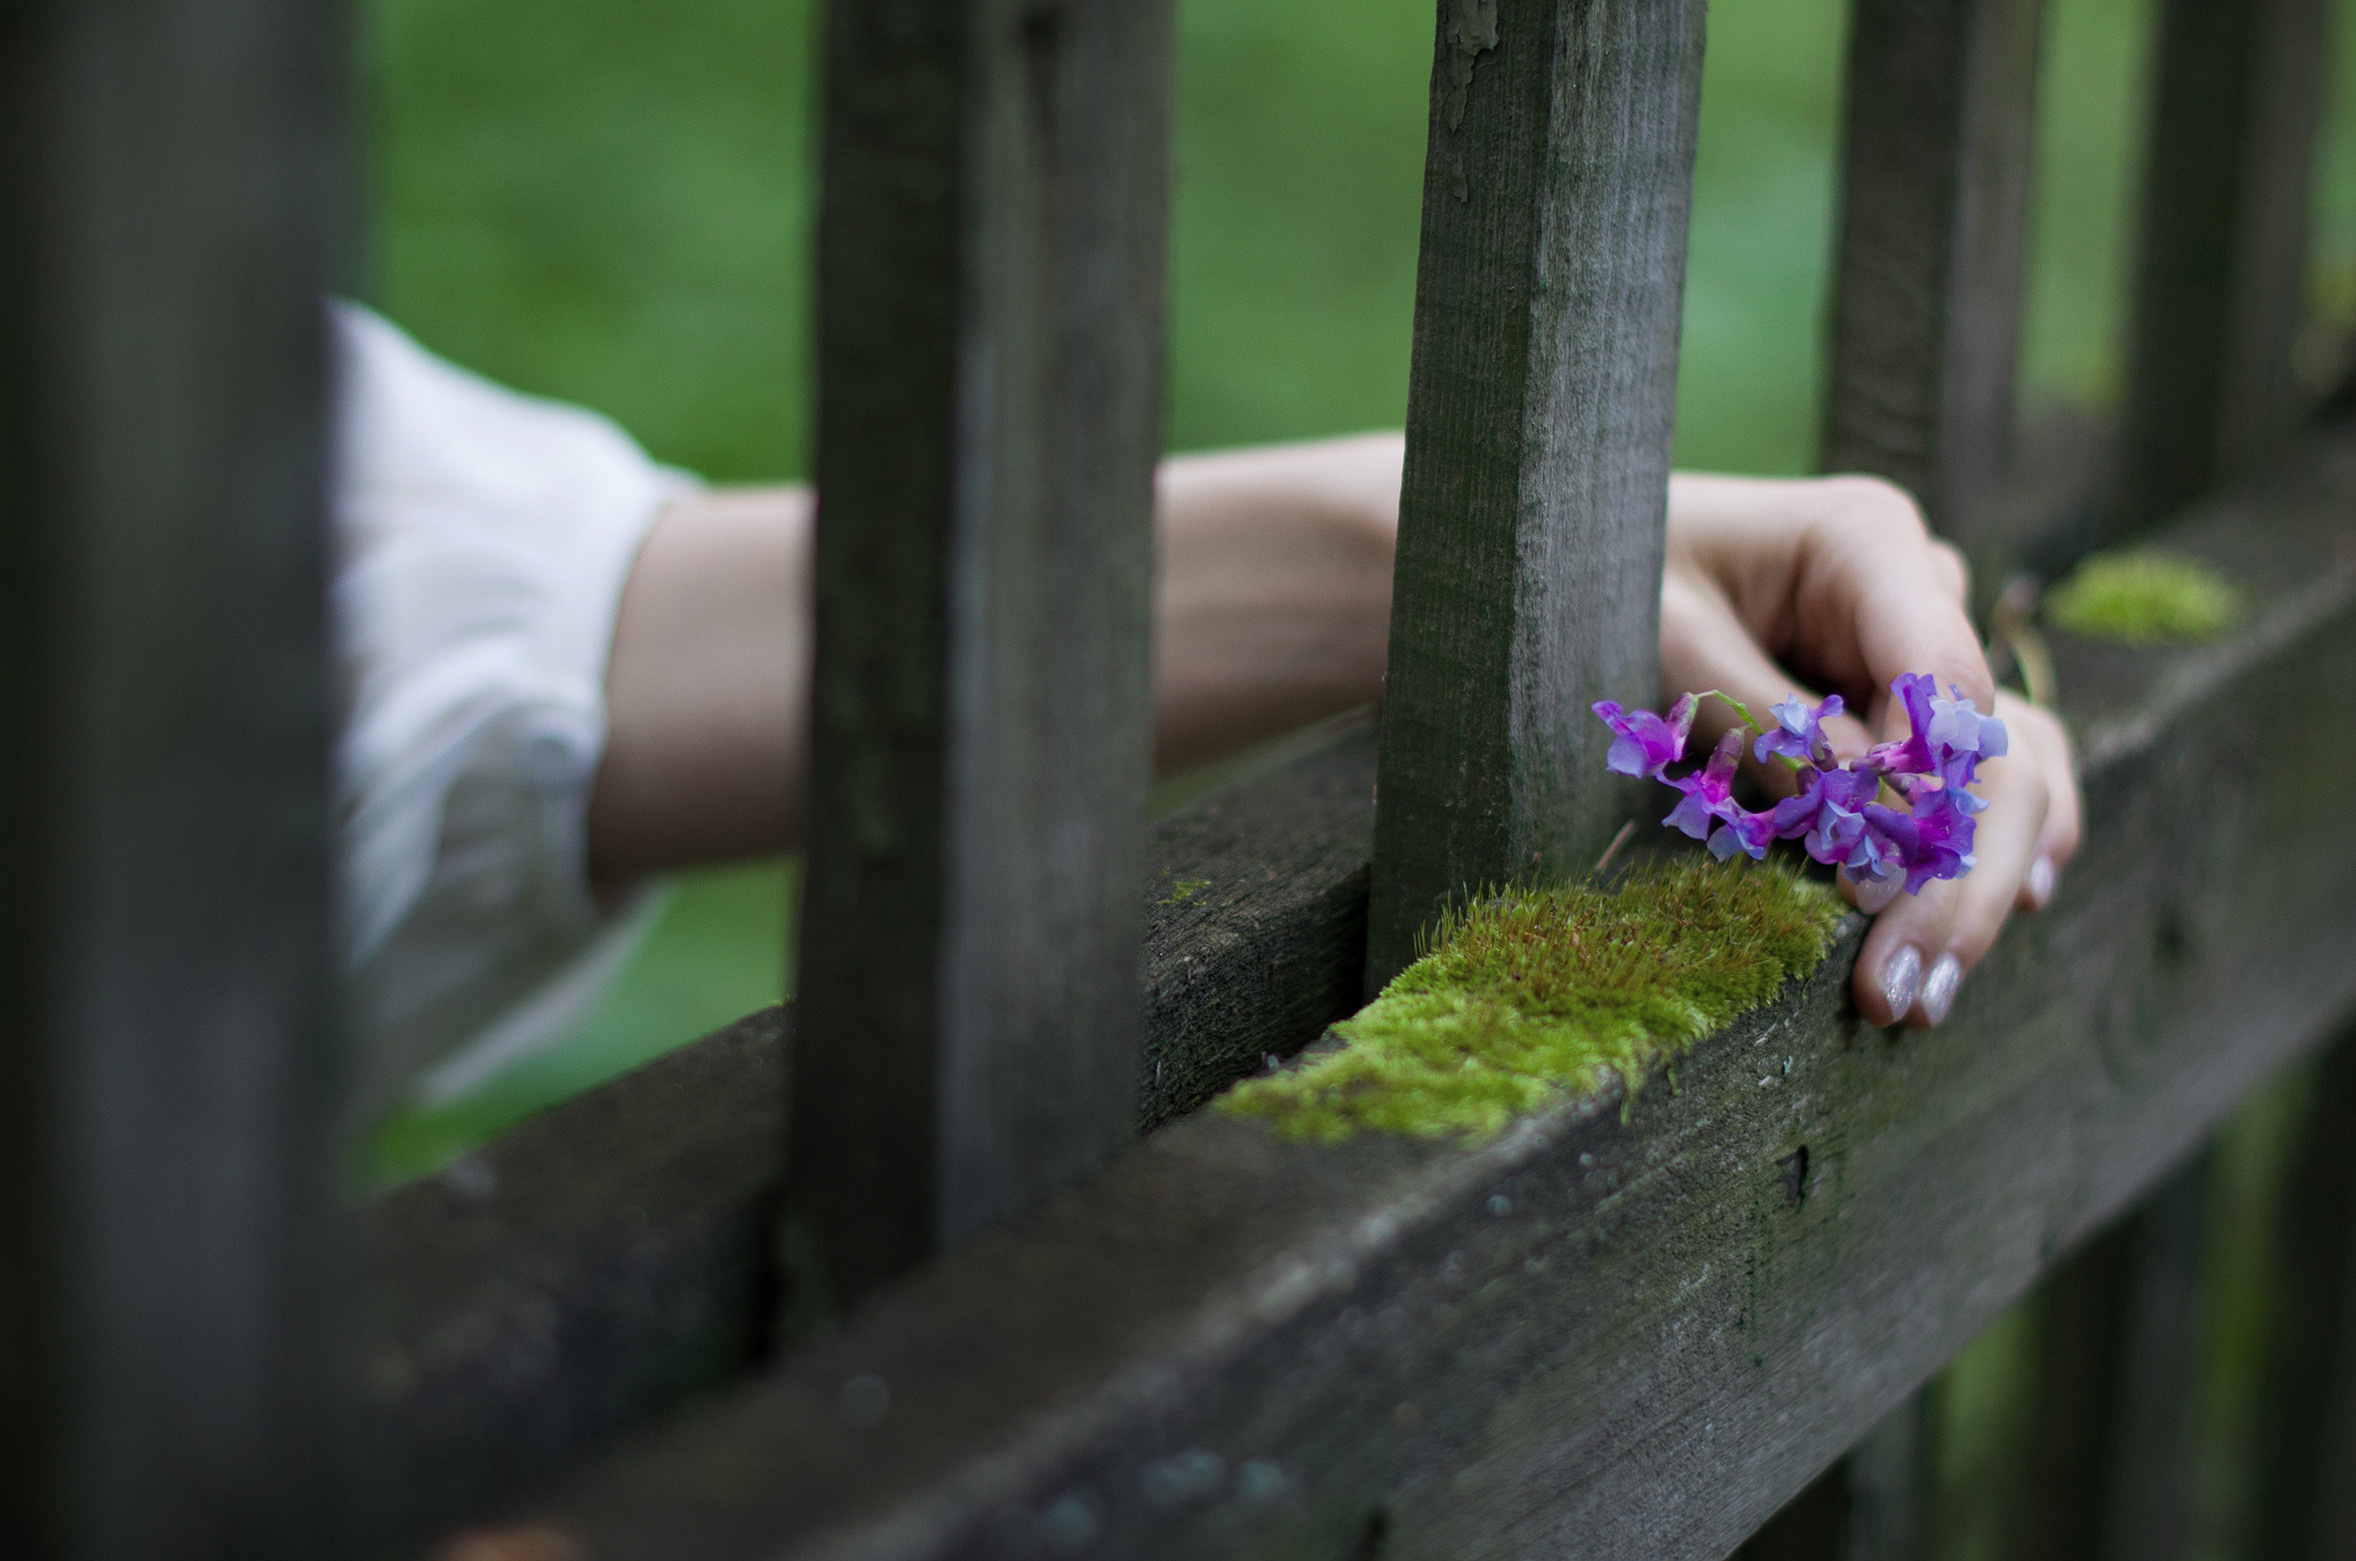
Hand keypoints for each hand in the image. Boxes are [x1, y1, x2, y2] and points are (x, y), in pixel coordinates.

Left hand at [1660, 473, 2082, 1026]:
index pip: (1942, 675)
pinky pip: (1981, 786)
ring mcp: (1924, 655)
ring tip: (1923, 998)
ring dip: (1976, 889)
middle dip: (1954, 877)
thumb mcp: (1665, 636)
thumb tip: (1865, 835)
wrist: (1593, 544)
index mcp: (1869, 543)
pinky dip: (1983, 858)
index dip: (1926, 794)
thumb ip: (1764, 723)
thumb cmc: (1618, 572)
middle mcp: (1924, 594)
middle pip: (1991, 747)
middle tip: (1899, 990)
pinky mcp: (1910, 712)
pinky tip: (1983, 928)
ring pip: (2010, 775)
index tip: (1875, 894)